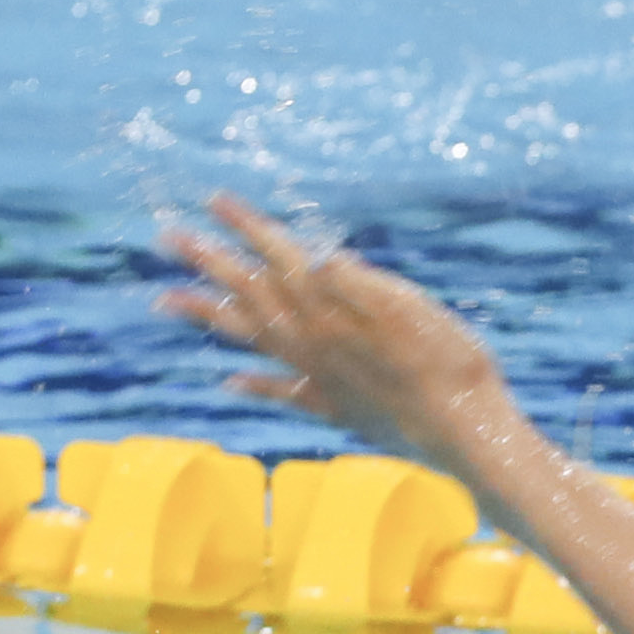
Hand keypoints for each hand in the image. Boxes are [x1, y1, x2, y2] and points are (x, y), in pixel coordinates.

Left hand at [155, 193, 521, 485]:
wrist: (467, 434)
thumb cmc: (452, 366)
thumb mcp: (413, 310)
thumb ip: (358, 284)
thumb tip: (316, 257)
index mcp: (333, 310)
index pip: (281, 256)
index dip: (248, 226)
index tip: (213, 200)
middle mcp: (314, 342)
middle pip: (251, 293)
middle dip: (209, 261)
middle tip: (167, 239)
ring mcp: (321, 377)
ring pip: (252, 340)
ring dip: (208, 317)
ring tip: (166, 301)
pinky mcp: (335, 408)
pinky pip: (282, 392)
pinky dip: (254, 385)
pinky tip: (229, 382)